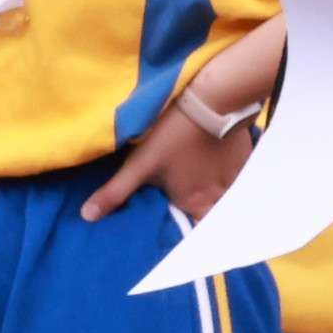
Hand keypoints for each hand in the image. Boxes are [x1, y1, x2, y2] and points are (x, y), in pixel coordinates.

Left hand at [82, 23, 284, 223]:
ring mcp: (236, 177)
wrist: (214, 101)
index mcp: (194, 203)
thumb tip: (87, 217)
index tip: (183, 230)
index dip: (191, 232)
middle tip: (192, 209)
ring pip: (228, 196)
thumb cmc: (172, 136)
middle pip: (213, 215)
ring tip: (204, 187)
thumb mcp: (138, 165)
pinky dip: (228, 175)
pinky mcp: (245, 159)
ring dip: (217, 196)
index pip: (198, 232)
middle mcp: (219, 196)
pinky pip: (239, 176)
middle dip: (204, 216)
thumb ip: (115, 193)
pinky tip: (217, 165)